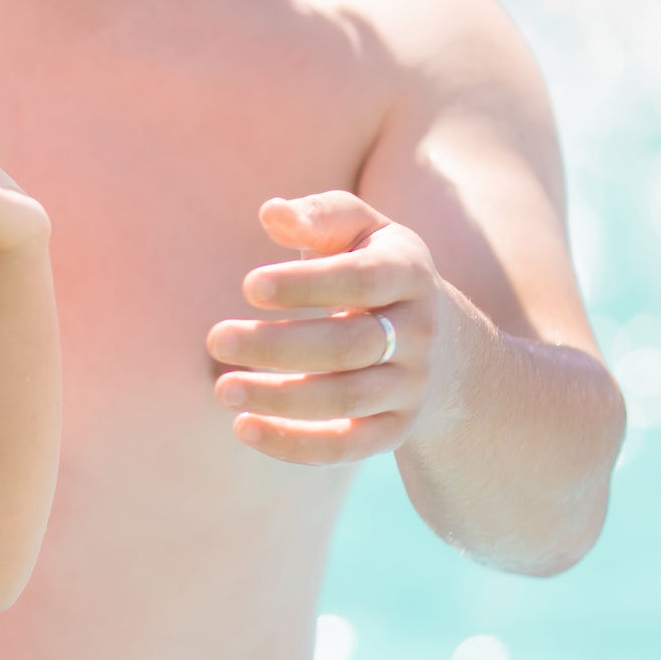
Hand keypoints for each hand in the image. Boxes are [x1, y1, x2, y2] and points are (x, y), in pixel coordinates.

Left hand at [206, 192, 469, 464]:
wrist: (445, 344)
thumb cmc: (373, 268)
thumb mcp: (360, 231)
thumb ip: (319, 216)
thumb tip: (271, 212)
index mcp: (409, 272)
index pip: (362, 280)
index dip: (307, 284)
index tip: (248, 286)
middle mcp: (419, 332)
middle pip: (350, 345)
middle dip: (279, 345)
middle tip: (215, 340)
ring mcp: (411, 385)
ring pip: (347, 400)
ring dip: (280, 398)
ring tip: (222, 389)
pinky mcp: (396, 430)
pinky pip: (349, 446)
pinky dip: (296, 445)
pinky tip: (244, 429)